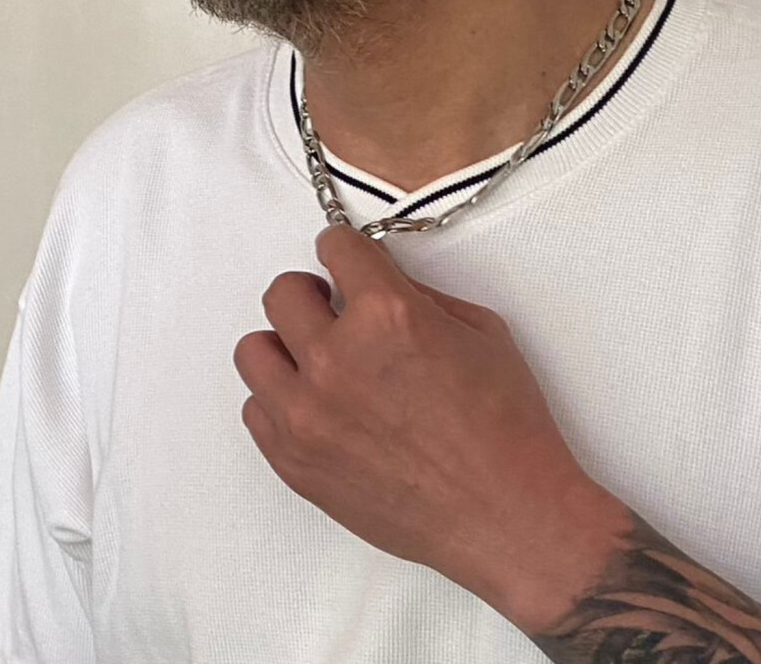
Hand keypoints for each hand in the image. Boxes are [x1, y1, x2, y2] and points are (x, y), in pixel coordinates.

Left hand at [233, 223, 619, 612]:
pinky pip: (256, 410)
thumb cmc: (506, 424)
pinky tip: (321, 407)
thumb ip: (419, 296)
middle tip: (337, 311)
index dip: (346, 250)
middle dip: (313, 292)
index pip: (334, 247)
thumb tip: (380, 281)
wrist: (506, 513)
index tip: (349, 261)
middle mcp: (335, 359)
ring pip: (254, 351)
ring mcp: (307, 414)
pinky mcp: (295, 462)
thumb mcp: (480, 330)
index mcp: (386, 314)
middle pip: (282, 293)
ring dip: (288, 346)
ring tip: (321, 362)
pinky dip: (283, 400)